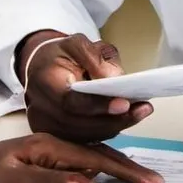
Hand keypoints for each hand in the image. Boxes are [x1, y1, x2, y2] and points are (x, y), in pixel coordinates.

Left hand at [0, 133, 162, 182]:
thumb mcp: (13, 177)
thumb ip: (47, 181)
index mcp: (50, 145)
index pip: (94, 160)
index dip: (123, 170)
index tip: (146, 179)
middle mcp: (54, 144)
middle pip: (98, 154)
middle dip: (128, 167)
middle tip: (153, 179)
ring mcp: (52, 149)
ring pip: (92, 156)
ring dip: (117, 163)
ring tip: (140, 173)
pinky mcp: (47, 156)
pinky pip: (81, 160)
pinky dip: (100, 165)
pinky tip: (106, 171)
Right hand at [18, 31, 153, 142]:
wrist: (40, 68)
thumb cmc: (59, 55)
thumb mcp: (76, 43)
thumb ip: (94, 57)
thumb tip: (114, 78)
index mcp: (45, 83)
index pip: (72, 102)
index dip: (98, 105)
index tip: (124, 103)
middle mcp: (43, 111)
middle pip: (83, 124)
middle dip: (115, 118)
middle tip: (143, 108)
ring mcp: (49, 129)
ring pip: (86, 136)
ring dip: (115, 126)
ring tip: (140, 112)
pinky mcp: (56, 138)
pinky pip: (85, 139)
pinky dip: (106, 130)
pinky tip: (124, 119)